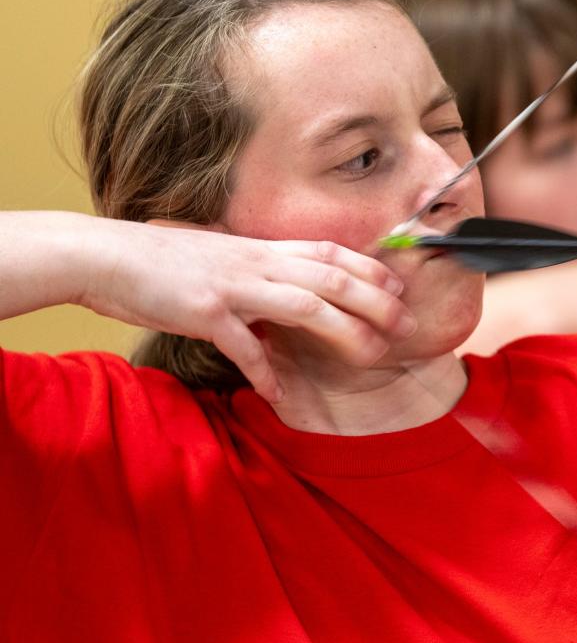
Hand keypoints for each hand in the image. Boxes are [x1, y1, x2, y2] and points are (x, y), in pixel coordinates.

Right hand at [77, 219, 412, 401]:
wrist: (104, 257)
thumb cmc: (162, 261)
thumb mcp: (221, 256)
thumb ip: (257, 272)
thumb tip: (285, 288)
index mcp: (261, 248)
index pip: (329, 252)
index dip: (369, 268)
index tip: (399, 287)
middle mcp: (256, 262)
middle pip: (332, 278)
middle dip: (376, 301)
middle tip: (406, 325)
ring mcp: (234, 286)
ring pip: (306, 305)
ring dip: (345, 331)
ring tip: (372, 355)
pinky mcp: (205, 312)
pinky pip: (244, 346)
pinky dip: (265, 371)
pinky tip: (280, 394)